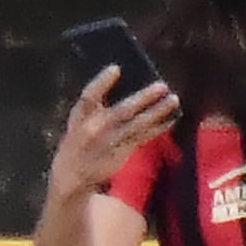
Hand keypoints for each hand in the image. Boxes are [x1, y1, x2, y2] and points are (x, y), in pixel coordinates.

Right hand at [51, 73, 179, 201]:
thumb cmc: (79, 139)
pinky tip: (171, 118)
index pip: (88, 98)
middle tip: (162, 85)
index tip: (116, 68)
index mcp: (79, 118)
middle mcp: (94, 130)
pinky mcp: (121, 153)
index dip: (101, 83)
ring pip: (137, 126)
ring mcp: (109, 143)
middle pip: (121, 112)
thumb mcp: (78, 121)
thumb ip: (96, 105)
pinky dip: (158, 127)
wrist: (71, 177)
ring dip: (157, 112)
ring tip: (174, 99)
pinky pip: (143, 138)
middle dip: (143, 98)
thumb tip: (129, 80)